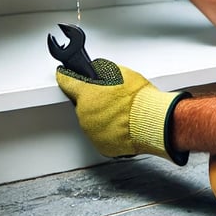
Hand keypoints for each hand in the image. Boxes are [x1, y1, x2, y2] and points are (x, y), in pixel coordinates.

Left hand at [56, 58, 189, 164]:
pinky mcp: (101, 145)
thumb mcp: (120, 72)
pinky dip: (108, 130)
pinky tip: (121, 124)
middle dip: (92, 99)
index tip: (64, 74)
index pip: (66, 81)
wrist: (151, 121)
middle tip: (109, 97)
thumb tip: (95, 69)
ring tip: (119, 112)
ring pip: (91, 120)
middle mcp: (84, 114)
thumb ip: (102, 71)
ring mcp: (91, 132)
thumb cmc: (139, 98)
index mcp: (86, 94)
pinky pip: (100, 135)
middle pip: (81, 103)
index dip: (66, 76)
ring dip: (100, 116)